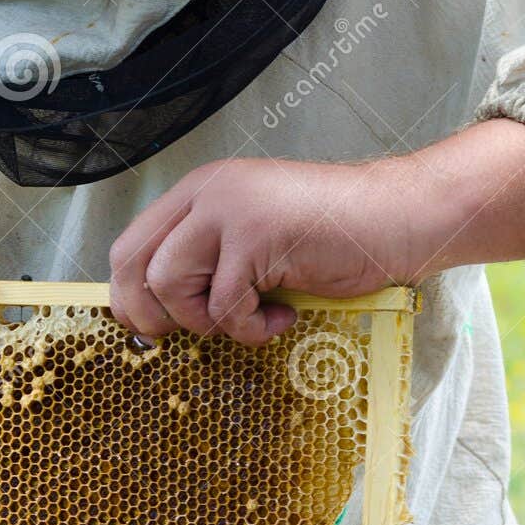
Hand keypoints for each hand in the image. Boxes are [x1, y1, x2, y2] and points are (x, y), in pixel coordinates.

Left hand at [109, 119, 524, 345]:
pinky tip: (283, 318)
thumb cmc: (327, 242)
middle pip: (133, 265)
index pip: (127, 249)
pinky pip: (224, 307)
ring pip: (170, 285)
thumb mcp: (249, 245)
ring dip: (206, 320)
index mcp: (198, 194)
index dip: (128, 299)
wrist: (397, 220)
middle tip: (196, 332)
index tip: (156, 330)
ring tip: (250, 316)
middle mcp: (207, 193)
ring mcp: (230, 209)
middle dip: (152, 314)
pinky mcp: (257, 234)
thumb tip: (150, 318)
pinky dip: (251, 329)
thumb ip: (202, 263)